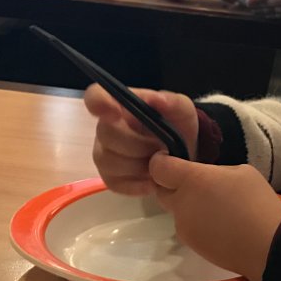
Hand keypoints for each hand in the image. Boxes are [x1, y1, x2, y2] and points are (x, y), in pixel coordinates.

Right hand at [84, 83, 199, 195]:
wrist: (184, 156)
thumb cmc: (178, 126)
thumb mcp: (183, 111)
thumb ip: (173, 102)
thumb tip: (156, 99)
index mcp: (121, 105)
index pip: (96, 97)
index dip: (98, 103)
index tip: (114, 113)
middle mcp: (106, 128)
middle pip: (106, 135)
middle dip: (138, 144)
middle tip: (161, 147)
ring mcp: (105, 154)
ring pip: (109, 162)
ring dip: (140, 165)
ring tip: (160, 162)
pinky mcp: (111, 178)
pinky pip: (116, 183)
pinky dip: (139, 183)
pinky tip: (155, 179)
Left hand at [150, 155, 280, 280]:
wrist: (267, 245)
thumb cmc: (257, 203)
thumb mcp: (242, 172)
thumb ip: (216, 172)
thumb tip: (207, 179)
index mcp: (193, 180)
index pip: (158, 168)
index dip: (160, 162)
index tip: (172, 160)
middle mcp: (181, 204)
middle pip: (161, 191)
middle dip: (172, 184)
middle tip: (197, 183)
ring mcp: (184, 227)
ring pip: (177, 210)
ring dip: (189, 205)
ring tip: (217, 208)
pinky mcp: (192, 245)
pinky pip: (188, 226)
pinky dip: (198, 222)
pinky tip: (221, 225)